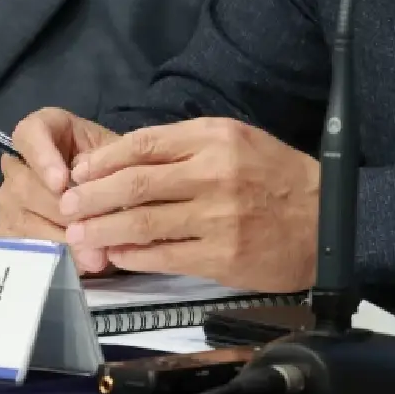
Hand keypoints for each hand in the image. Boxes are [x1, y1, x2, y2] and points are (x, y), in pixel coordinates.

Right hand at [0, 107, 119, 265]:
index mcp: (43, 130)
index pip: (29, 134)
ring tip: (94, 256)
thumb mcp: (119, 156)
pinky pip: (23, 245)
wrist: (114, 193)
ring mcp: (10, 199)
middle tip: (90, 230)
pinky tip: (79, 264)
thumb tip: (89, 194)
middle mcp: (18, 164)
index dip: (43, 158)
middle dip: (61, 211)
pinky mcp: (10, 230)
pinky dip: (53, 256)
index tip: (62, 183)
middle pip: (26, 186)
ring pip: (24, 219)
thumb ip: (107, 166)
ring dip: (60, 239)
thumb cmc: (116, 165)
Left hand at [57, 117, 319, 291]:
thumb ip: (188, 148)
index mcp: (217, 138)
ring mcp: (217, 216)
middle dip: (90, 198)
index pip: (144, 144)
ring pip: (140, 222)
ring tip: (78, 236)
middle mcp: (215, 172)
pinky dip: (131, 255)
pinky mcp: (220, 255)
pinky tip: (117, 254)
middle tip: (66, 207)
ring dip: (101, 230)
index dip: (103, 161)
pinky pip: (161, 255)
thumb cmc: (279, 178)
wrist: (328, 219)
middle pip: (134, 184)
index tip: (79, 173)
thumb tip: (127, 164)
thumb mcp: (240, 142)